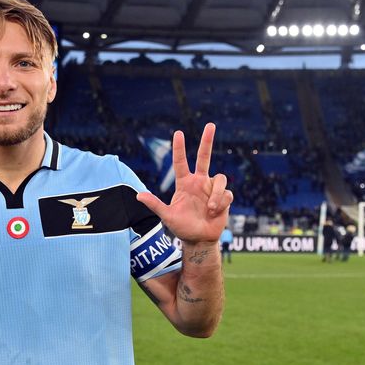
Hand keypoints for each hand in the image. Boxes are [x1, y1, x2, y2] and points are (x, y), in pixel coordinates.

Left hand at [137, 123, 232, 243]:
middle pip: (204, 157)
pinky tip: (215, 213)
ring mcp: (212, 188)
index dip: (179, 148)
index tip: (178, 133)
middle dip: (207, 140)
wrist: (199, 239)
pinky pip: (226, 193)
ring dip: (216, 195)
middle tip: (210, 124)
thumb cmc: (182, 227)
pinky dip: (221, 203)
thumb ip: (155, 204)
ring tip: (210, 209)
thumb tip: (138, 195)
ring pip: (220, 178)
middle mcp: (199, 182)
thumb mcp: (167, 216)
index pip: (181, 162)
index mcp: (185, 183)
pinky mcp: (224, 197)